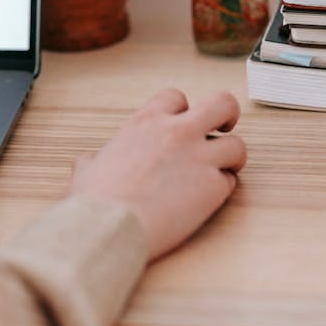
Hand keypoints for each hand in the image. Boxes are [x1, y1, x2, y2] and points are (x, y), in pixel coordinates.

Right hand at [70, 89, 246, 260]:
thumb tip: (90, 162)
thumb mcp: (87, 169)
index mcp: (146, 122)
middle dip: (228, 116)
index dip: (183, 110)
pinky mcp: (212, 187)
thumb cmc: (95, 202)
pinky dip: (221, 189)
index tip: (183, 124)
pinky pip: (229, 181)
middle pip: (222, 103)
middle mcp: (178, 132)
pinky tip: (207, 200)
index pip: (176, 97)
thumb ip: (95, 159)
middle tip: (224, 130)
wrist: (109, 228)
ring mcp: (199, 158)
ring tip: (221, 171)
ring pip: (238, 145)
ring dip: (231, 158)